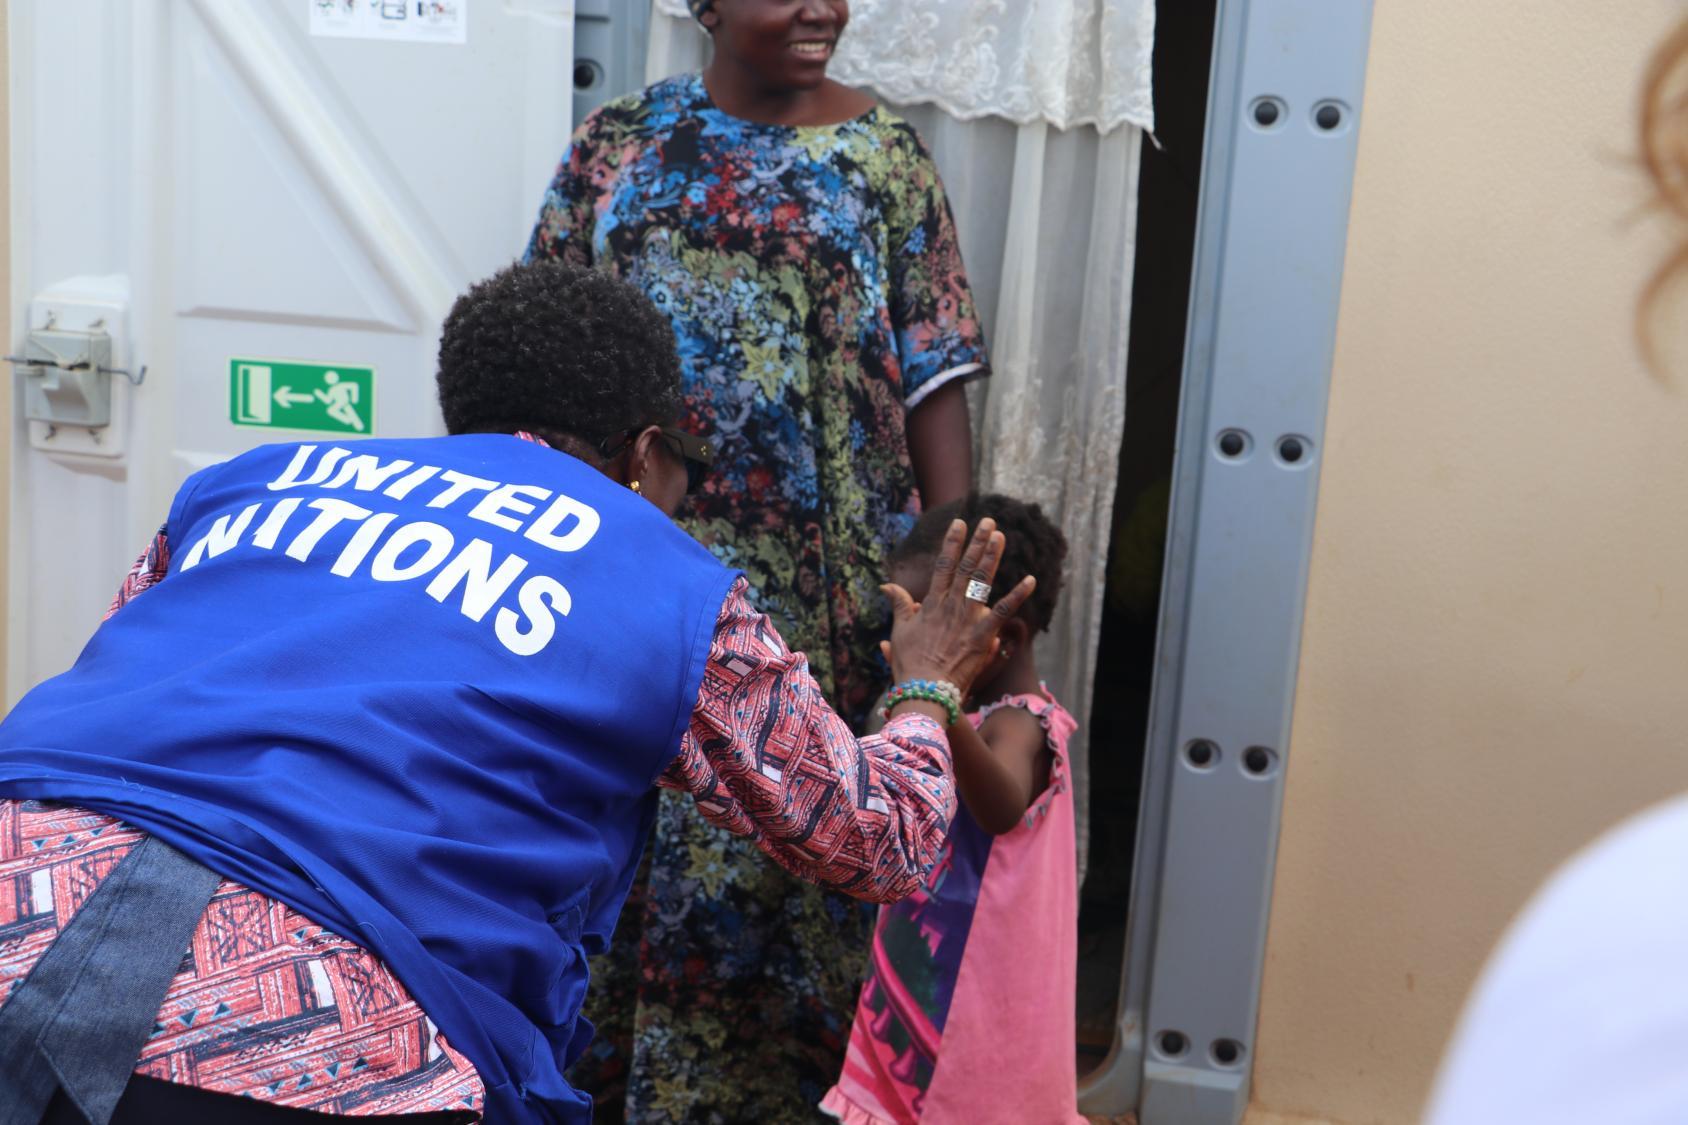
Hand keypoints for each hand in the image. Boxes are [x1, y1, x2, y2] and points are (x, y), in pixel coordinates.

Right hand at [880, 518, 1035, 698]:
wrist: (924, 690)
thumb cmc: (910, 664)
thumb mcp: (899, 631)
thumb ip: (899, 605)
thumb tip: (886, 585)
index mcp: (932, 603)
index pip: (943, 565)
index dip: (952, 543)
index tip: (959, 523)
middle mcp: (951, 605)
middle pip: (966, 567)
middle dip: (977, 542)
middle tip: (988, 521)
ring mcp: (968, 619)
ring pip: (982, 581)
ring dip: (992, 557)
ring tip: (1000, 536)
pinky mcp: (983, 635)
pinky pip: (1003, 611)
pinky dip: (1017, 595)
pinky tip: (1030, 579)